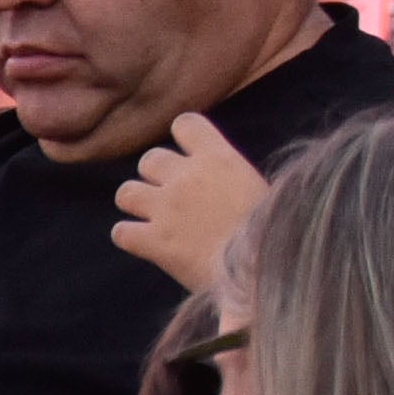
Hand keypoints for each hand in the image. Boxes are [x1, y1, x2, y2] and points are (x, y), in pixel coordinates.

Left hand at [112, 114, 267, 293]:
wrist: (260, 271)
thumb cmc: (273, 232)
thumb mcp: (261, 190)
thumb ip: (233, 178)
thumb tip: (223, 182)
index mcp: (218, 158)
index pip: (185, 124)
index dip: (185, 138)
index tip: (193, 156)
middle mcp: (185, 177)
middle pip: (150, 159)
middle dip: (157, 176)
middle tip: (175, 197)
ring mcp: (165, 209)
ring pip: (125, 192)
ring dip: (138, 203)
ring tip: (154, 217)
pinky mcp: (152, 242)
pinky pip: (120, 232)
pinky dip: (131, 237)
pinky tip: (147, 245)